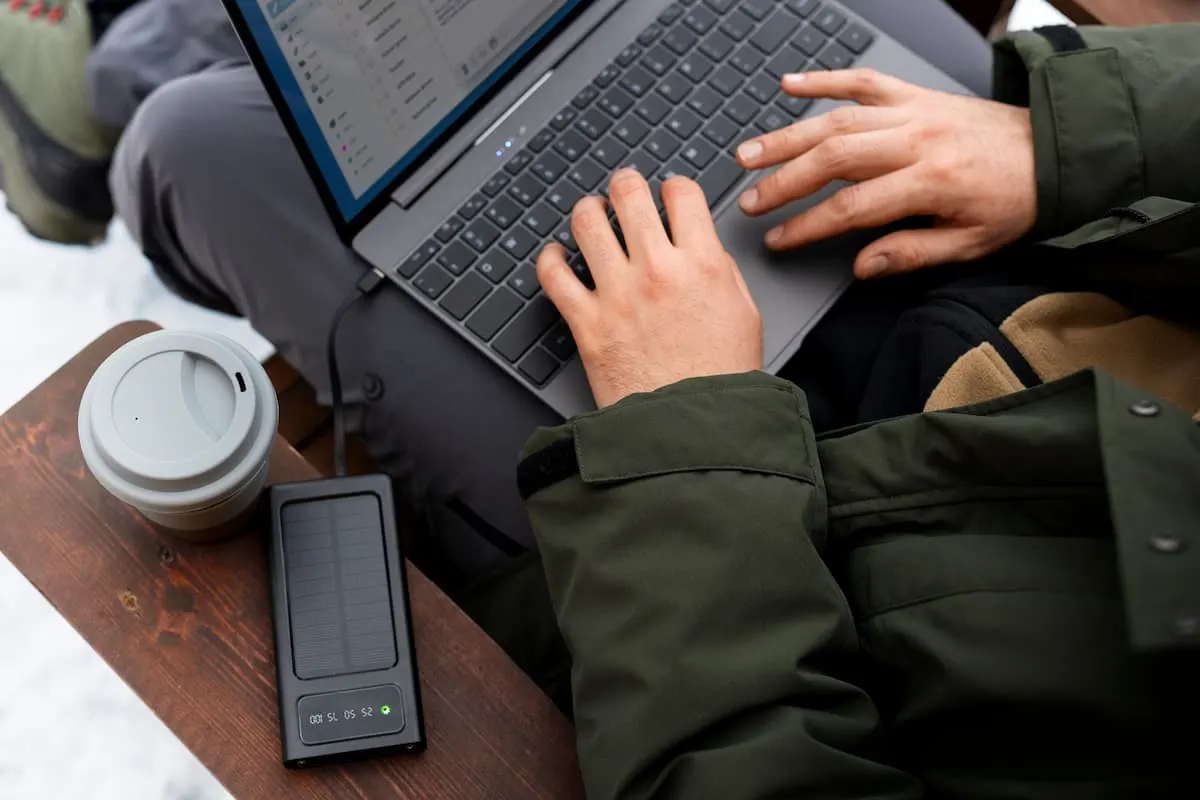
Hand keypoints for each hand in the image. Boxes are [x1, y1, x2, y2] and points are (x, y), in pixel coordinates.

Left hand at [536, 170, 762, 408]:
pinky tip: (555, 255)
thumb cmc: (721, 382)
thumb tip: (702, 249)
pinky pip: (553, 274)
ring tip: (590, 214)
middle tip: (622, 189)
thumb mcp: (745, 316)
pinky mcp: (586, 323)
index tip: (666, 191)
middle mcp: (657, 271)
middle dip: (625, 184)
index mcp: (702, 265)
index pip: (681, 193)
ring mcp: (618, 295)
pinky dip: (549, 258)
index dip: (672, 185)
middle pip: (629, 195)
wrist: (694, 432)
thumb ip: (722, 273)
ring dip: (587, 211)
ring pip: (587, 223)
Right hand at [735, 69, 1035, 278]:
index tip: (778, 239)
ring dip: (787, 136)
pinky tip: (789, 85)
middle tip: (749, 201)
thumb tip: (861, 266)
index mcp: (932, 181)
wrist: (1054, 151)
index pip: (853, 208)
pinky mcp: (914, 94)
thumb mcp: (970, 244)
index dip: (808, 226)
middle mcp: (918, 139)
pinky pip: (863, 80)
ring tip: (749, 154)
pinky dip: (824, 79)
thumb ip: (911, 252)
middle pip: (834, 158)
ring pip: (837, 119)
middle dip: (783, 181)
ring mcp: (913, 111)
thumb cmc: (1013, 200)